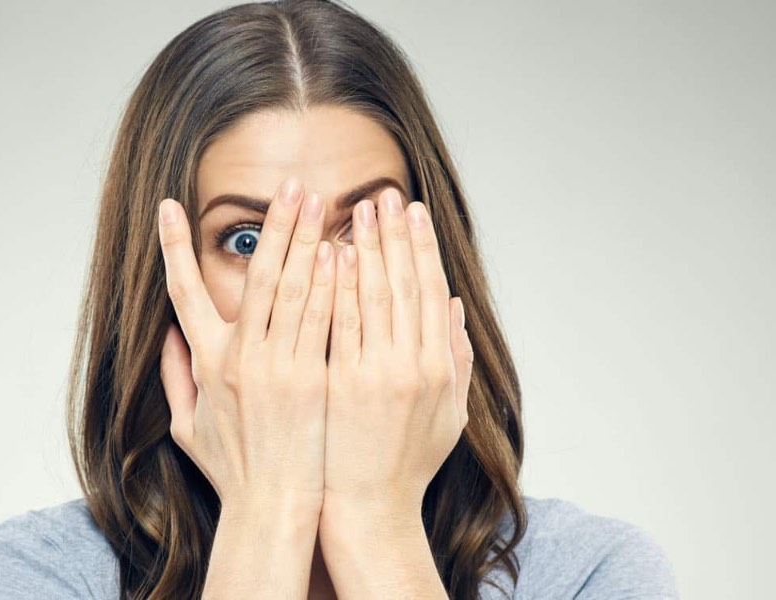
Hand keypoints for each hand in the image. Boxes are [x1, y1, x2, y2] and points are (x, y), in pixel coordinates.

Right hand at [156, 177, 334, 514]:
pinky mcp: (314, 380)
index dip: (172, 248)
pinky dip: (333, 285)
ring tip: (320, 202)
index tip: (169, 206)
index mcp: (207, 363)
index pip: (182, 293)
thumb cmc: (234, 468)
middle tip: (290, 185)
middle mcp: (241, 358)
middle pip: (258, 277)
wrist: (274, 507)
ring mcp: (279, 368)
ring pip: (295, 290)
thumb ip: (177, 377)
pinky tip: (342, 252)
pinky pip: (325, 322)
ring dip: (307, 241)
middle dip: (274, 226)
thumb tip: (168, 335)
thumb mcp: (188, 426)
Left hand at [321, 187, 473, 520]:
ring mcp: (374, 374)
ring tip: (358, 209)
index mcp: (439, 368)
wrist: (367, 507)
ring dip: (366, 248)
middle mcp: (411, 365)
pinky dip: (337, 286)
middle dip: (394, 235)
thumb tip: (455, 306)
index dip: (422, 248)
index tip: (412, 212)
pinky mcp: (339, 384)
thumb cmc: (407, 462)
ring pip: (371, 296)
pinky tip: (331, 252)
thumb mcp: (450, 414)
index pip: (430, 292)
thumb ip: (456, 358)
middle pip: (403, 284)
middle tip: (384, 194)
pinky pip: (338, 324)